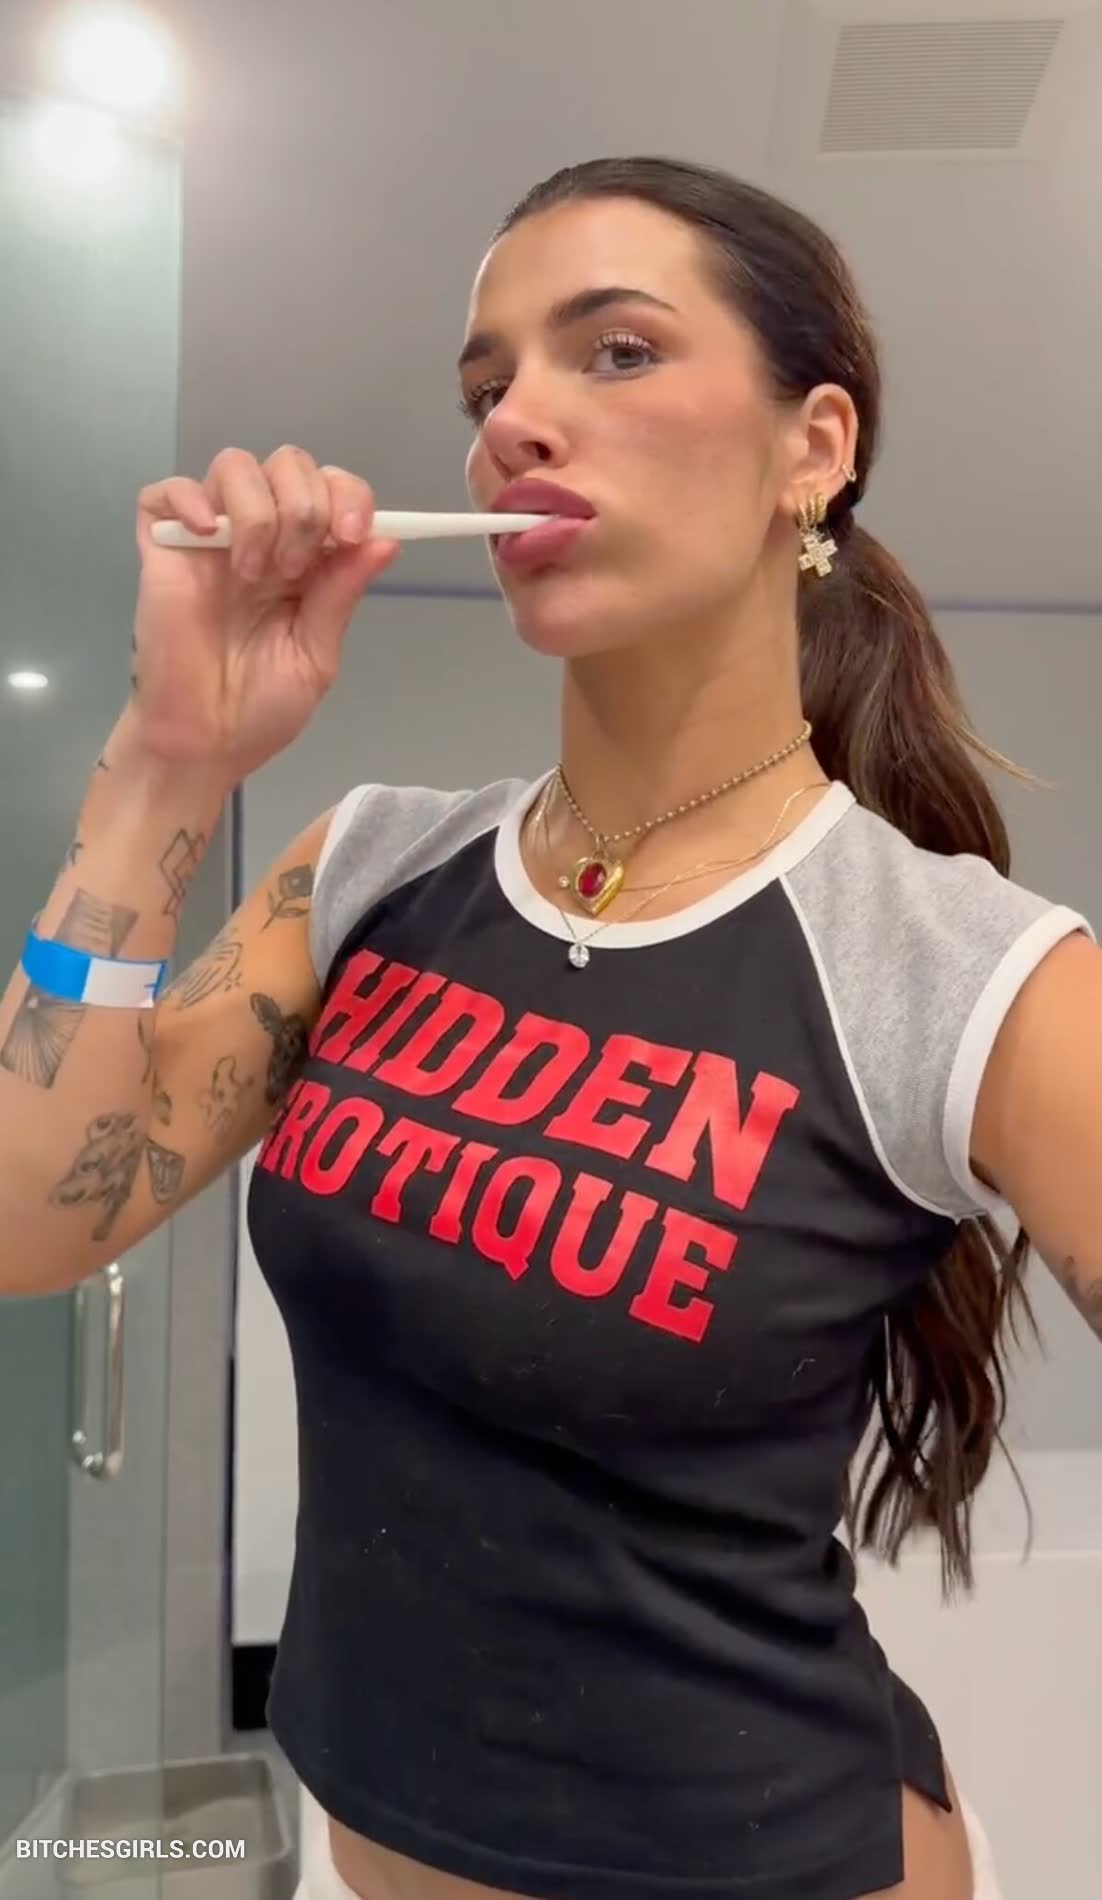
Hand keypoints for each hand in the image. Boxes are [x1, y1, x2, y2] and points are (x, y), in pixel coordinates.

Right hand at [130, 444, 400, 782]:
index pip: (332, 490)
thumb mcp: (316, 653)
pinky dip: (189, 500)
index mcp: (306, 559)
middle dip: (304, 505)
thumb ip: (342, 594)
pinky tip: (208, 539)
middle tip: (294, 568)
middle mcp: (262, 537)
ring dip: (258, 510)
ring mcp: (210, 540)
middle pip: (289, 463)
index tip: (351, 534)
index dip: (348, 496)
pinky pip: (165, 493)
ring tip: (254, 573)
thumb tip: (387, 540)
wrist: (204, 743)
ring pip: (235, 465)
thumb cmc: (261, 708)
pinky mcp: (163, 549)